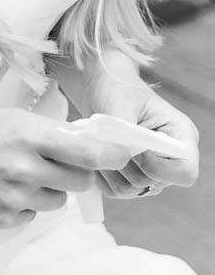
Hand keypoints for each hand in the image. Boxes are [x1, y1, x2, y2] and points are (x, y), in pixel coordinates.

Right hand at [0, 108, 131, 228]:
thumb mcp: (5, 119)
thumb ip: (45, 133)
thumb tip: (84, 144)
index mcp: (26, 134)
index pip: (89, 152)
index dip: (112, 155)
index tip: (120, 154)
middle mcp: (24, 166)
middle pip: (80, 181)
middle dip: (73, 173)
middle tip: (53, 164)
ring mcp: (13, 196)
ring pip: (56, 201)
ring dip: (46, 191)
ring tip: (16, 175)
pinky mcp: (1, 218)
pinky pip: (31, 216)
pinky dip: (22, 205)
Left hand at [79, 76, 199, 196]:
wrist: (100, 88)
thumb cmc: (117, 88)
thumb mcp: (122, 101)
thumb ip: (125, 129)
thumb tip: (122, 154)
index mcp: (181, 137)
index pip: (185, 173)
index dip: (156, 167)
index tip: (129, 146)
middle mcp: (171, 159)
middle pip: (154, 183)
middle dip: (125, 164)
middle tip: (105, 140)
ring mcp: (152, 170)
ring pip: (133, 190)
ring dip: (110, 170)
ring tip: (97, 144)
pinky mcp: (131, 176)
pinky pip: (116, 190)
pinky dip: (101, 176)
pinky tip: (93, 153)